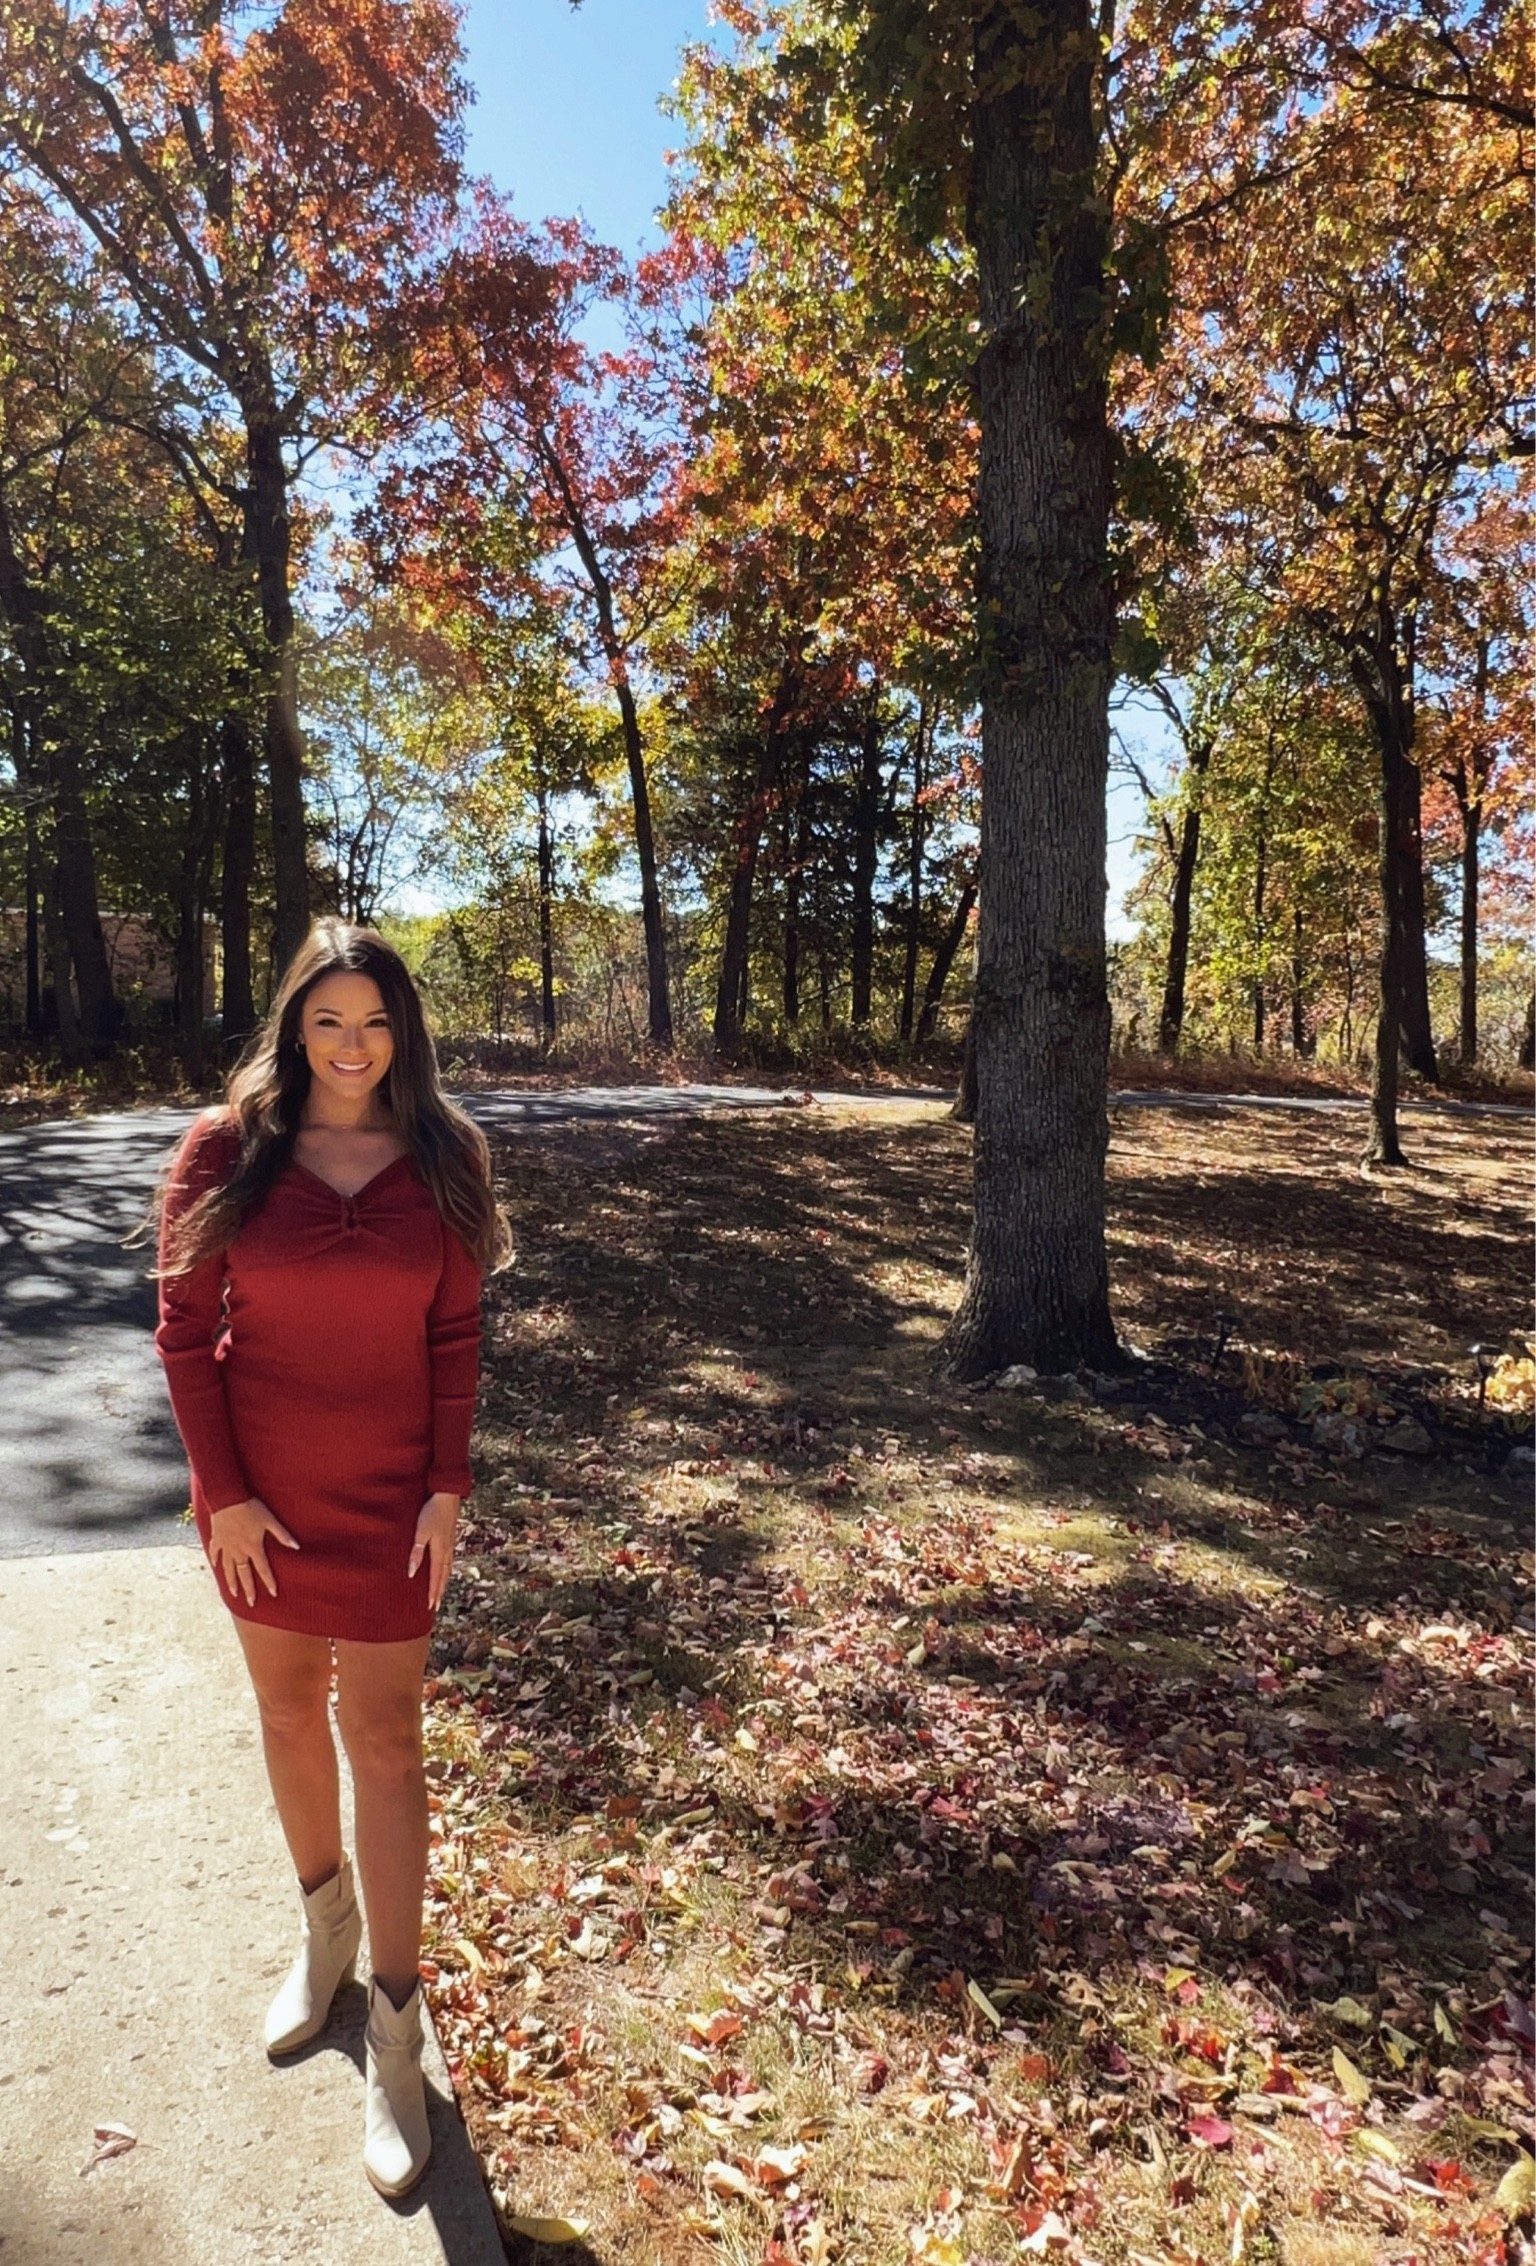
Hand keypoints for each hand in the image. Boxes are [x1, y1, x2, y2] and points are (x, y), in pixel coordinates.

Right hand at [207, 1496, 298, 1606]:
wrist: (228, 1499)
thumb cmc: (251, 1508)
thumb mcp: (270, 1520)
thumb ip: (283, 1535)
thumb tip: (297, 1547)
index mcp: (253, 1547)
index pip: (263, 1569)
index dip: (269, 1581)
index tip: (273, 1593)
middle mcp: (239, 1551)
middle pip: (244, 1574)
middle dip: (249, 1589)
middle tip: (251, 1603)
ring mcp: (226, 1546)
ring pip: (228, 1568)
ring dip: (231, 1581)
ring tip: (234, 1594)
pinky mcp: (217, 1539)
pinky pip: (215, 1553)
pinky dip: (214, 1560)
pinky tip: (215, 1566)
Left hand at [409, 1492, 460, 1612]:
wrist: (446, 1495)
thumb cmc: (431, 1512)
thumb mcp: (420, 1533)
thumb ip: (416, 1553)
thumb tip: (412, 1574)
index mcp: (439, 1552)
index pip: (436, 1577)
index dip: (433, 1592)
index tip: (430, 1606)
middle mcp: (447, 1551)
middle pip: (443, 1576)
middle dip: (440, 1591)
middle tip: (436, 1605)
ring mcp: (450, 1543)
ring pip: (447, 1568)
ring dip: (444, 1582)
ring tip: (441, 1591)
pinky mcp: (450, 1537)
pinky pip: (449, 1560)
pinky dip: (447, 1570)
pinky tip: (445, 1568)